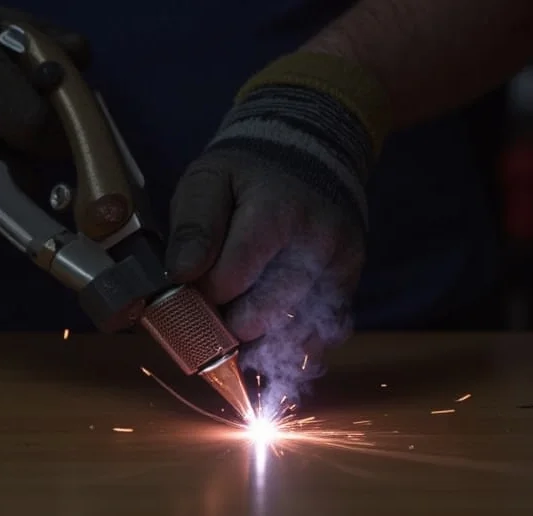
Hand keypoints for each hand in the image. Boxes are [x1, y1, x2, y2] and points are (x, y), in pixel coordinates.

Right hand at [0, 0, 87, 211]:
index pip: (29, 123)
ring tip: (7, 152)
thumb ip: (57, 50)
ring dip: (9, 187)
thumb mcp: (19, 37)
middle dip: (33, 168)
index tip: (66, 134)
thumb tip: (78, 58)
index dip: (57, 138)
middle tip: (37, 151)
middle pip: (4, 173)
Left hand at [166, 53, 387, 386]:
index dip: (202, 292)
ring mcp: (340, 268)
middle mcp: (317, 245)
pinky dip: (292, 344)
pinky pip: (322, 337)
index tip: (196, 282)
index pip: (227, 283)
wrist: (311, 153)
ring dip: (259, 338)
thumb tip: (182, 275)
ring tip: (242, 313)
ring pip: (290, 337)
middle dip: (227, 319)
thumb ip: (192, 225)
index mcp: (276, 214)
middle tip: (217, 300)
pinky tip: (272, 331)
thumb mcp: (208, 179)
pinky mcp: (350, 285)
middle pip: (258, 317)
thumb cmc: (249, 173)